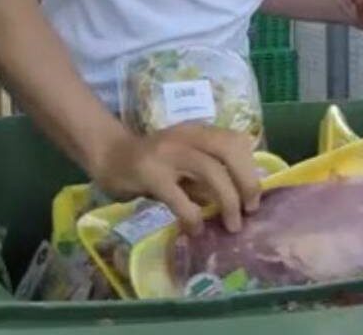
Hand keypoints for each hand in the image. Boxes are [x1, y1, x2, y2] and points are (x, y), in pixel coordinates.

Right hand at [89, 124, 261, 234]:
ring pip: (211, 172)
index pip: (236, 141)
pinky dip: (193, 217)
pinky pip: (180, 198)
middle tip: (250, 210)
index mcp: (198, 132)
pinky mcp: (150, 174)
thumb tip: (240, 198)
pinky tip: (195, 230)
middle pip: (230, 151)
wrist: (107, 155)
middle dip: (247, 182)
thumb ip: (209, 170)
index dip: (251, 168)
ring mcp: (168, 154)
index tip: (254, 195)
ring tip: (231, 225)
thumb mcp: (184, 158)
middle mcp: (187, 137)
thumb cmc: (151, 161)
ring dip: (227, 201)